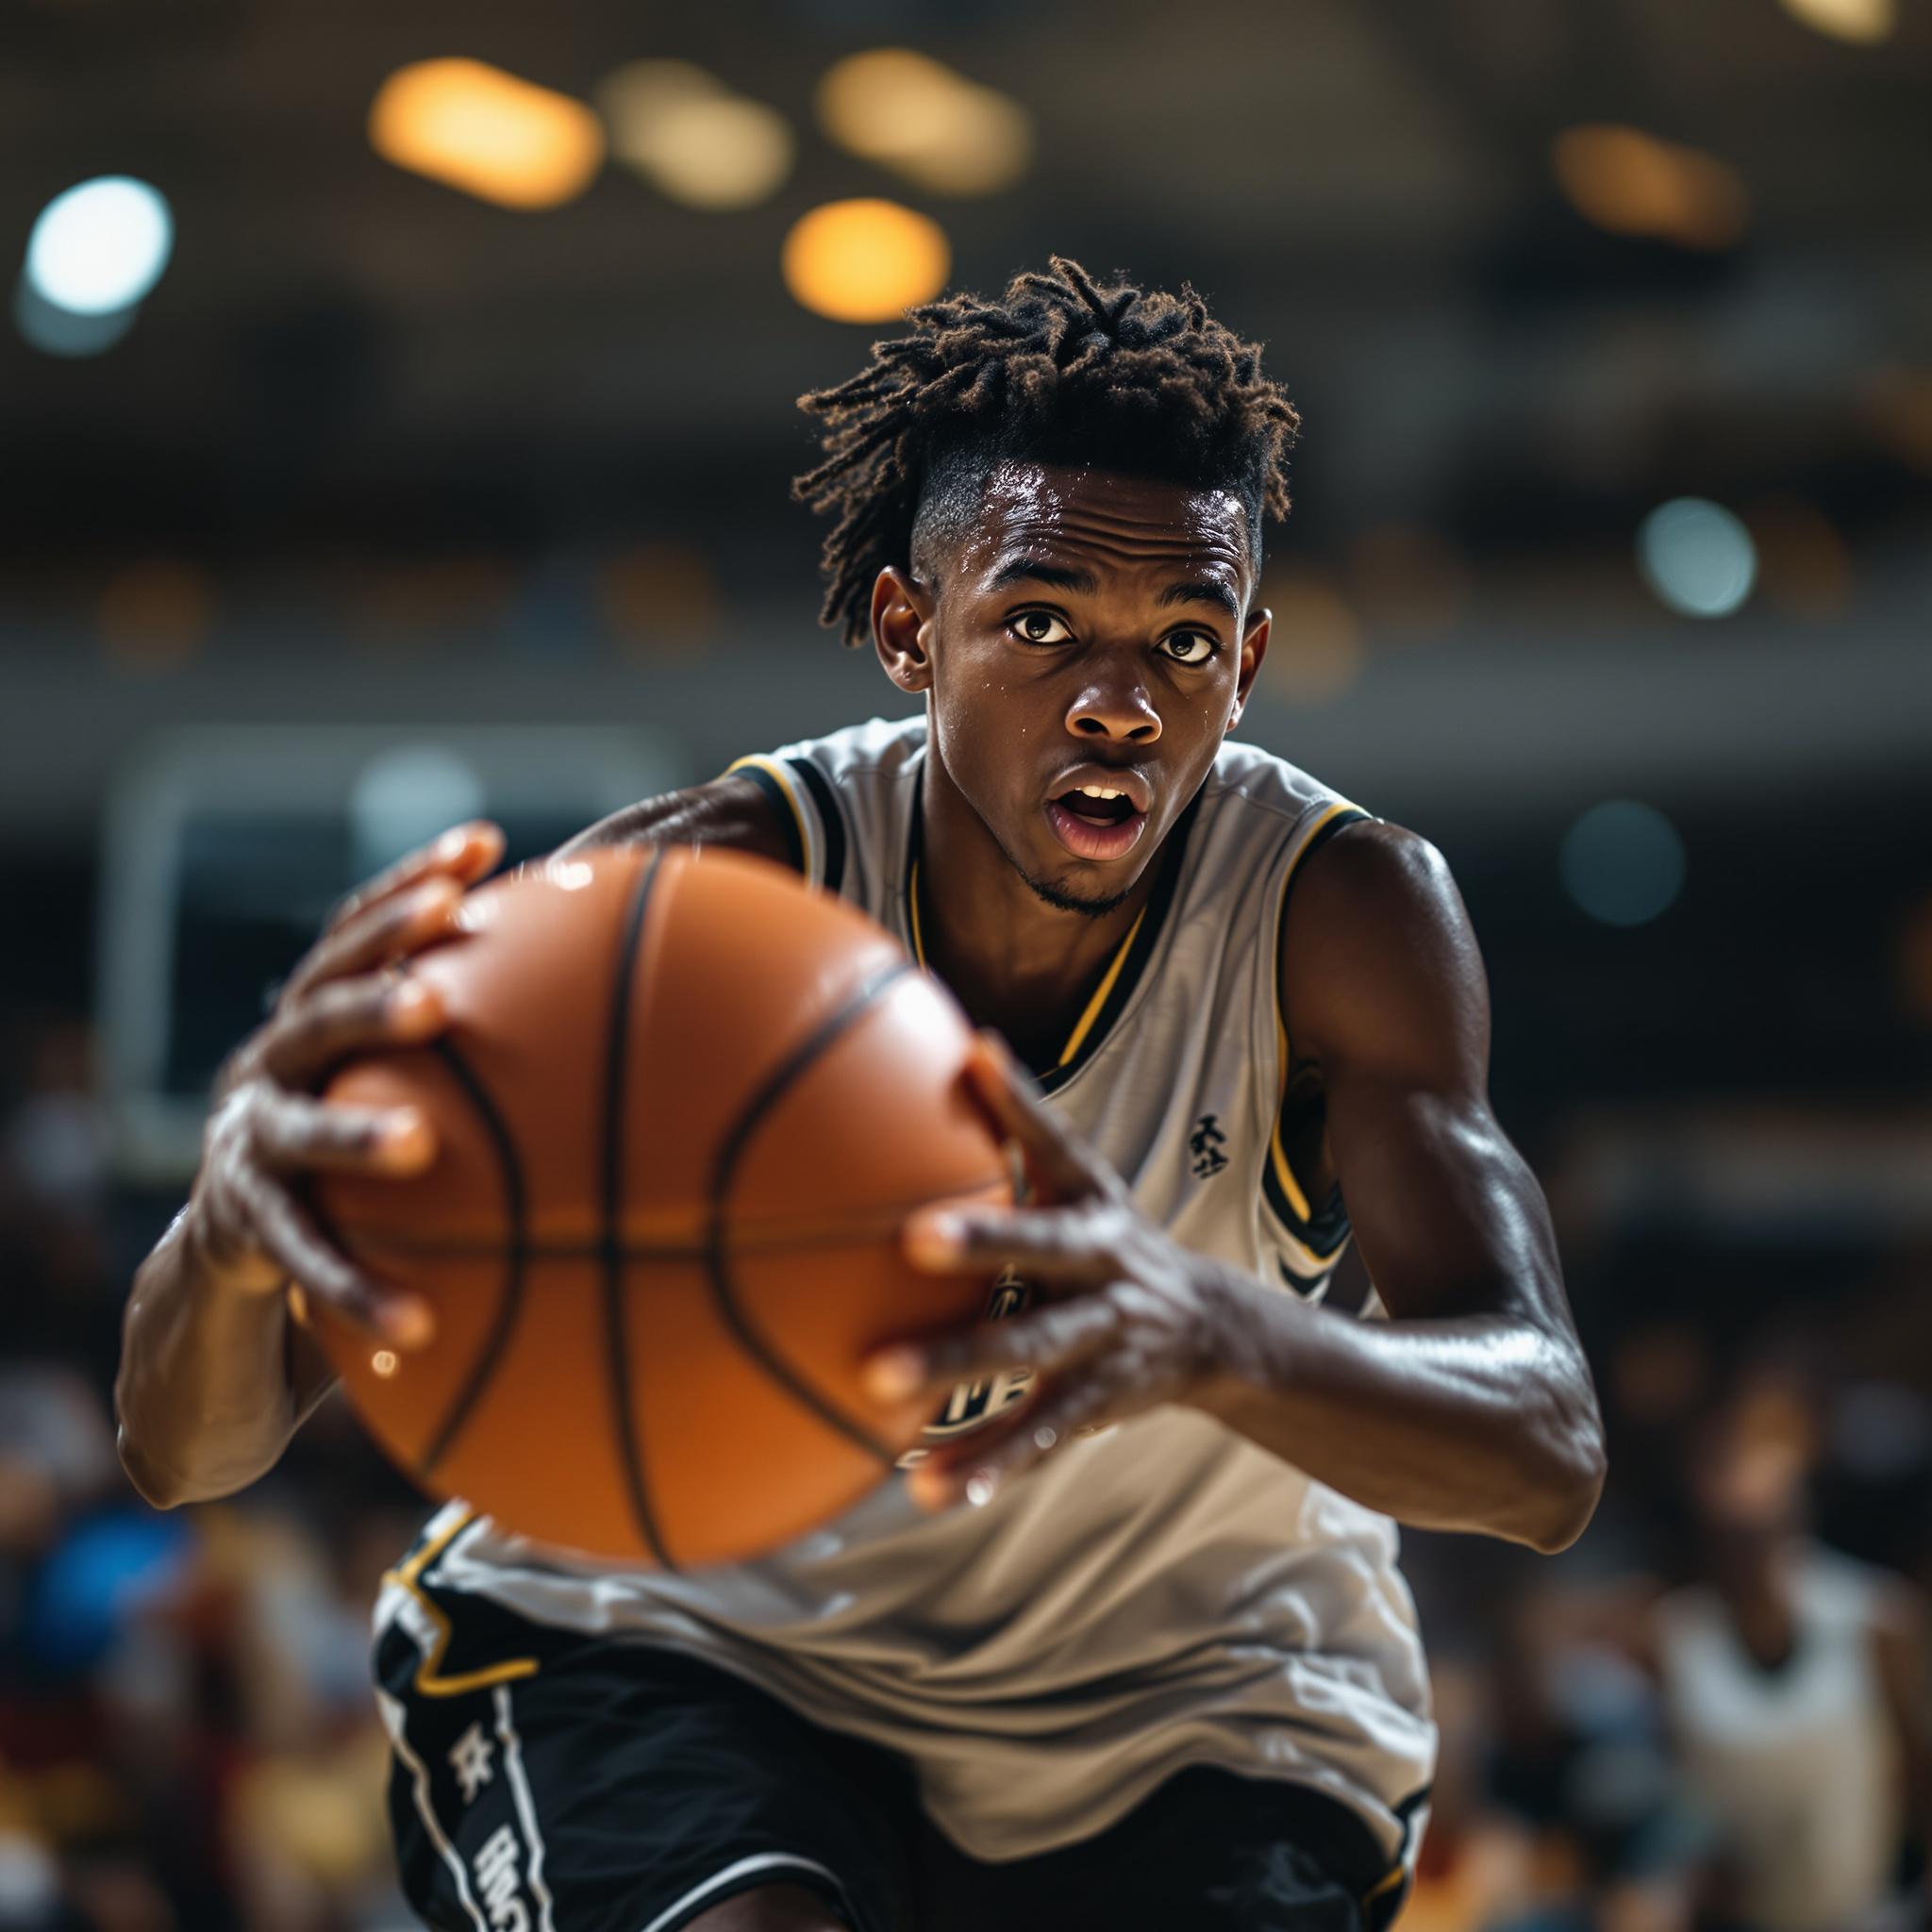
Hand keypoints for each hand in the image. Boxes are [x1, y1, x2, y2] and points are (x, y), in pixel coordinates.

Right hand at [182, 821, 503, 1346]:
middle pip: (315, 1012)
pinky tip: (418, 1326)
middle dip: (373, 994)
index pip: (356, 934)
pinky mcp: (245, 1228)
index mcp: (314, 1015)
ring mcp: (248, 1144)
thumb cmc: (353, 1135)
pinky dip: (359, 1290)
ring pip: (296, 1133)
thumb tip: (629, 1002)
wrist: (234, 1243)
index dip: (410, 884)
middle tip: (436, 997)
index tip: (483, 844)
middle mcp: (271, 1063)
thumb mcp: (402, 1075)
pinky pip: (308, 1262)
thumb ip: (476, 1038)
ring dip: (354, 1136)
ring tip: (421, 1144)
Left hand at [868, 1038, 1246, 1509]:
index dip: (1017, 1105)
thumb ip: (1025, 1122)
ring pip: (1030, 1354)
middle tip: (908, 1237)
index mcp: (1091, 1205)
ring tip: (876, 1383)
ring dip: (958, 1371)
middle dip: (982, 1244)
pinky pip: (1036, 1434)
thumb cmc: (1112, 1238)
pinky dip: (986, 1462)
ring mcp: (1102, 1337)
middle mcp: (1102, 1265)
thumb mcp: (1083, 1180)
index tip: (973, 1059)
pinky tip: (930, 1488)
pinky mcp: (1095, 1401)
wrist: (1214, 1328)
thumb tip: (974, 1041)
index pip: (1054, 1144)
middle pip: (1042, 1251)